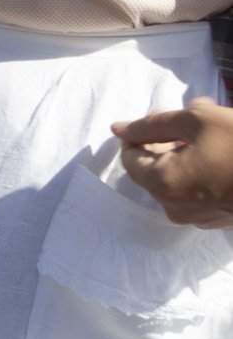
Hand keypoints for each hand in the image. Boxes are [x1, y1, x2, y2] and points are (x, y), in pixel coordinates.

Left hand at [115, 99, 232, 227]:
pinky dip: (202, 171)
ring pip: (177, 179)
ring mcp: (198, 218)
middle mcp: (174, 207)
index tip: (169, 119)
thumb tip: (117, 129)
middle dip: (168, 141)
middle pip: (153, 168)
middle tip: (194, 119)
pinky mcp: (219, 219)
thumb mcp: (198, 120)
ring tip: (213, 134)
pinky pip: (197, 191)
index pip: (130, 156)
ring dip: (187, 154)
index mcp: (162, 183)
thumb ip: (153, 124)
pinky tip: (224, 153)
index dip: (144, 133)